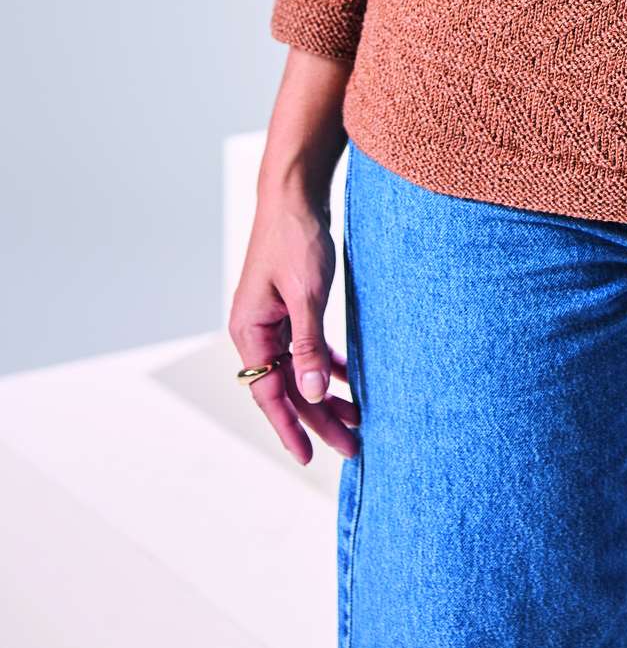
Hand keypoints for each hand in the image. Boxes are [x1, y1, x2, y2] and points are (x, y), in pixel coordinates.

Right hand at [229, 184, 361, 464]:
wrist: (295, 191)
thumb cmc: (296, 237)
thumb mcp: (306, 295)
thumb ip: (308, 346)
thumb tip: (313, 393)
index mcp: (250, 330)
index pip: (269, 392)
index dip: (291, 426)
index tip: (311, 456)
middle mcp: (257, 329)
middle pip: (288, 386)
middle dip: (318, 417)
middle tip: (351, 445)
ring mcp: (273, 318)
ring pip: (300, 369)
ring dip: (326, 393)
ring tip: (356, 419)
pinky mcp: (291, 305)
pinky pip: (307, 347)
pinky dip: (327, 363)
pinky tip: (349, 378)